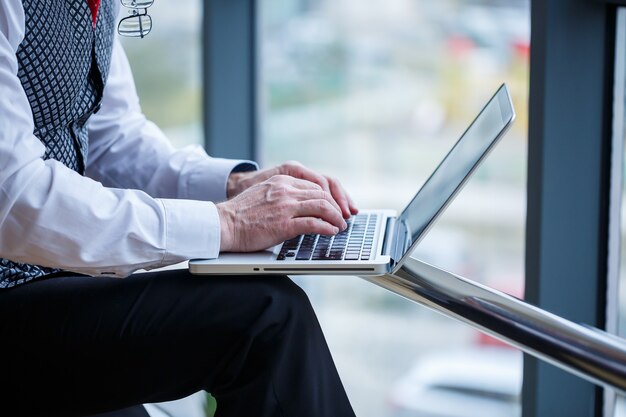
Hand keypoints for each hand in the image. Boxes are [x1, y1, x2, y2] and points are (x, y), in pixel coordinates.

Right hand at [227, 161, 357, 218]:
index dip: (330, 197)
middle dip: (337, 207)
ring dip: (336, 218)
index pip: (315, 185)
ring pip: (322, 207)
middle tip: (343, 217)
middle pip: (322, 194)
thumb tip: (301, 207)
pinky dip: (327, 227)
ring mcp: (285, 206)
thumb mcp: (264, 195)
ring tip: (341, 226)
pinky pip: (314, 223)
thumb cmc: (240, 215)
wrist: (223, 225)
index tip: (336, 207)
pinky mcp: (284, 223)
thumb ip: (282, 196)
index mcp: (281, 180)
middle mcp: (285, 189)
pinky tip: (331, 232)